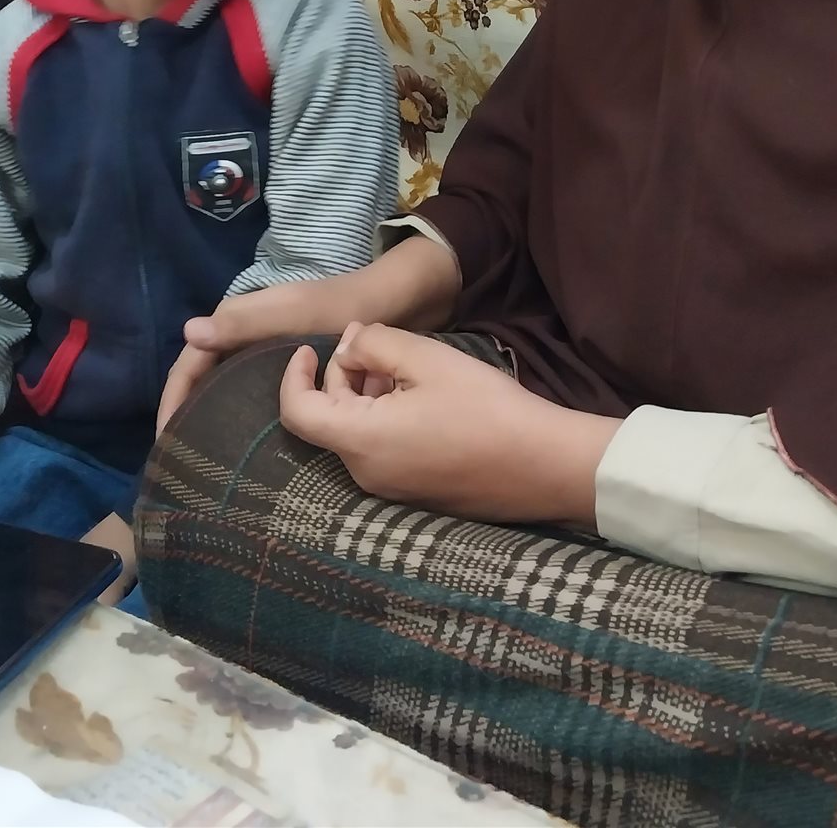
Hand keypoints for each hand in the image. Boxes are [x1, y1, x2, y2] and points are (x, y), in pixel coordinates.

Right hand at [157, 236, 461, 434]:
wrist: (398, 300)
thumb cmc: (345, 306)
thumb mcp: (293, 314)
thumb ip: (243, 323)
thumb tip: (189, 332)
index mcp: (241, 317)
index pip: (191, 360)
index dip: (174, 399)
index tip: (165, 440)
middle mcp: (249, 331)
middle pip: (205, 374)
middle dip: (188, 411)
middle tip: (181, 458)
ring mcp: (271, 347)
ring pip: (230, 383)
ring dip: (216, 413)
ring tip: (211, 457)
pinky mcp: (293, 360)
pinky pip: (258, 389)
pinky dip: (247, 411)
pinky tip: (255, 441)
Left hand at [279, 324, 619, 526]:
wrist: (542, 464)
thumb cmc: (483, 407)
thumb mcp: (426, 359)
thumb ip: (375, 343)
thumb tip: (348, 344)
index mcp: (360, 441)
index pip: (298, 411)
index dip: (294, 375)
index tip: (309, 347)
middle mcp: (365, 473)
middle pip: (330, 418)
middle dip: (343, 375)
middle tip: (378, 342)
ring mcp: (391, 489)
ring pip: (357, 432)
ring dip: (367, 394)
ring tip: (407, 366)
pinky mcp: (415, 494)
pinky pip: (382, 451)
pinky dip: (385, 417)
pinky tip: (423, 397)